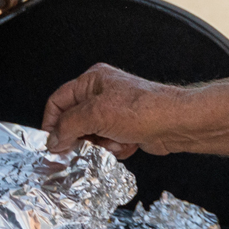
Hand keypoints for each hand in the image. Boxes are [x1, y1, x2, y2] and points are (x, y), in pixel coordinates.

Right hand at [42, 62, 189, 158]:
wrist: (176, 124)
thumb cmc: (143, 110)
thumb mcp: (96, 114)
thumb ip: (68, 126)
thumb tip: (53, 139)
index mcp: (92, 81)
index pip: (58, 101)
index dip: (52, 123)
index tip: (52, 144)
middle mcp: (101, 93)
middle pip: (74, 122)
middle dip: (82, 138)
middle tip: (85, 147)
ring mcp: (114, 112)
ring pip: (91, 137)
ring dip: (102, 145)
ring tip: (116, 141)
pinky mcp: (125, 128)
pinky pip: (108, 144)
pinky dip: (116, 148)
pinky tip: (129, 143)